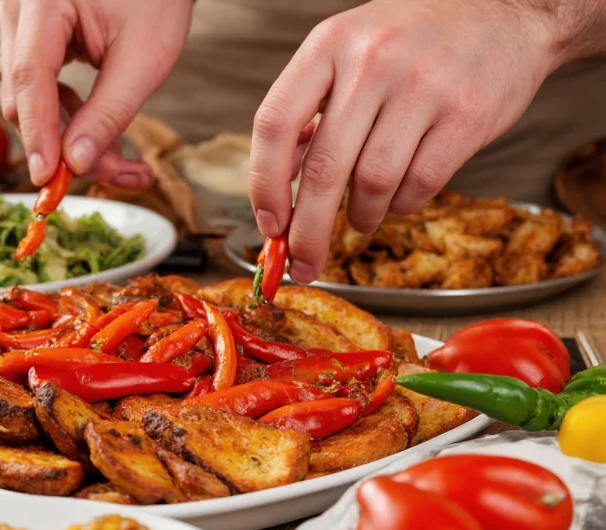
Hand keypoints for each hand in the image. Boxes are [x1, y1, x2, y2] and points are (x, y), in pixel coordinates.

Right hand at [0, 0, 192, 186]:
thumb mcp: (144, 57)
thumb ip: (109, 112)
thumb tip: (77, 162)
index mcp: (43, 1)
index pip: (30, 77)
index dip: (39, 133)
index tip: (50, 177)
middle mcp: (18, 12)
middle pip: (23, 98)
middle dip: (65, 146)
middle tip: (120, 173)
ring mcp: (18, 27)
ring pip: (27, 102)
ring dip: (69, 137)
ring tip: (122, 157)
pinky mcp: (28, 42)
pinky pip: (36, 93)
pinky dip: (66, 119)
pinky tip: (99, 131)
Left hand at [249, 0, 558, 282]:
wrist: (504, 10)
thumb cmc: (412, 39)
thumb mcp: (347, 52)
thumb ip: (309, 109)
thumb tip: (279, 183)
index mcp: (328, 44)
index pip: (274, 124)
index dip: (264, 185)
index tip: (269, 225)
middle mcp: (371, 62)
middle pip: (323, 169)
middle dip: (307, 231)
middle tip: (303, 264)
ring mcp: (422, 87)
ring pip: (372, 183)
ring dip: (360, 217)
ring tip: (360, 219)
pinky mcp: (466, 115)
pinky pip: (420, 185)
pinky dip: (402, 206)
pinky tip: (398, 199)